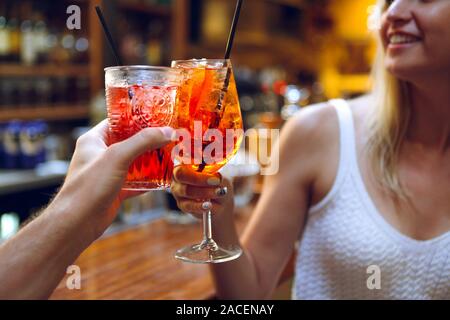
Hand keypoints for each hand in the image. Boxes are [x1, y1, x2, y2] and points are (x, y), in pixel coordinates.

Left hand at [52, 119, 173, 239]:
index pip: (119, 121)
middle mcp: (101, 154)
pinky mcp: (117, 189)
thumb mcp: (117, 156)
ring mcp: (109, 173)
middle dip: (151, 140)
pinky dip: (151, 179)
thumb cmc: (88, 187)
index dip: (138, 118)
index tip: (160, 117)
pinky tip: (165, 177)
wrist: (77, 224)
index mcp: (94, 140)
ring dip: (153, 160)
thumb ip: (142, 141)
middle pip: (131, 141)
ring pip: (136, 162)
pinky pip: (138, 181)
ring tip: (173, 154)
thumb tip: (167, 131)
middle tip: (172, 136)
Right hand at [170, 166, 233, 218]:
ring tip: (219, 193)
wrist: (220, 200)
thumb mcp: (220, 176)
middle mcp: (178, 175)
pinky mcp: (181, 204)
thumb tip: (215, 175)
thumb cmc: (218, 182)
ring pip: (186, 190)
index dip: (195, 160)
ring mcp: (178, 190)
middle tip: (216, 181)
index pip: (183, 157)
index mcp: (186, 162)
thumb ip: (216, 174)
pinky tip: (210, 205)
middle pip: (181, 174)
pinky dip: (200, 206)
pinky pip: (188, 205)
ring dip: (204, 192)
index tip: (211, 168)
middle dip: (199, 178)